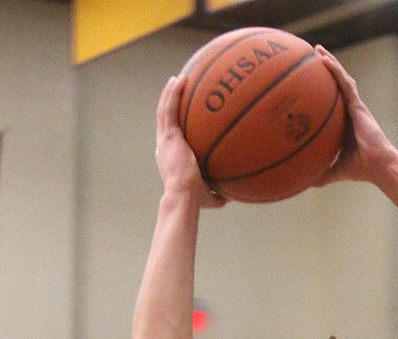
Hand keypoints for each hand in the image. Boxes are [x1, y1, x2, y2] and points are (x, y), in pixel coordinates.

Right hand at [155, 76, 226, 208]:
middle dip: (171, 103)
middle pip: (166, 119)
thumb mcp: (209, 196)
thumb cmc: (195, 200)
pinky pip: (169, 108)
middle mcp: (165, 146)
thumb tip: (233, 197)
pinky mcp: (168, 135)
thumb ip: (218, 193)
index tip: (183, 116)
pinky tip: (181, 79)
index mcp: (171, 157)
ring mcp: (165, 139)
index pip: (172, 137)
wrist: (184, 196)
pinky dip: (173, 93)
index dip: (175, 125)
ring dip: (170, 92)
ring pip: (164, 109)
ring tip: (178, 78)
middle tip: (179, 91)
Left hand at [312, 48, 397, 185]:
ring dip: (330, 63)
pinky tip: (324, 60)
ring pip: (341, 79)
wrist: (379, 166)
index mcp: (345, 123)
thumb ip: (322, 174)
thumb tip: (304, 184)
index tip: (307, 84)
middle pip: (336, 86)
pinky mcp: (359, 105)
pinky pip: (345, 83)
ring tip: (317, 51)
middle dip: (325, 71)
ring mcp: (355, 106)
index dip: (321, 92)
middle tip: (311, 59)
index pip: (332, 104)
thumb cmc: (362, 169)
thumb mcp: (336, 171)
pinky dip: (335, 70)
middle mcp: (350, 111)